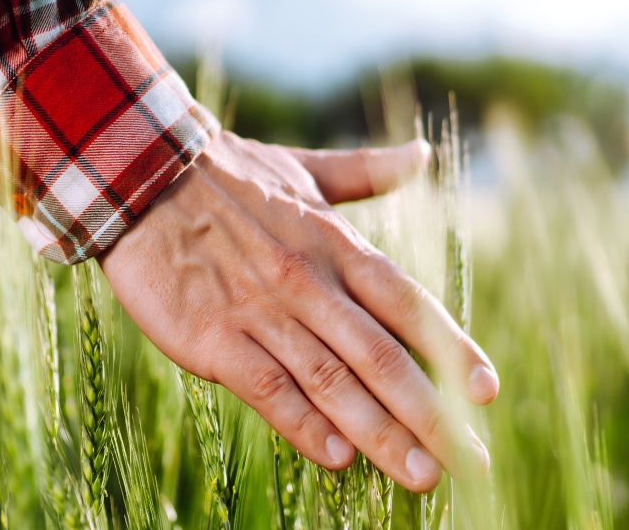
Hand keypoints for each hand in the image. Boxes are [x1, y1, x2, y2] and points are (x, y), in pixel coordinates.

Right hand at [99, 131, 499, 491]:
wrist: (140, 173)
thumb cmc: (228, 175)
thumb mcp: (305, 169)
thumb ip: (368, 172)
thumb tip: (423, 153)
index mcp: (338, 247)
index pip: (410, 306)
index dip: (452, 350)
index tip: (488, 391)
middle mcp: (311, 284)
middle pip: (384, 357)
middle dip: (432, 414)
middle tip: (471, 460)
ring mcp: (263, 315)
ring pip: (335, 382)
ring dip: (382, 434)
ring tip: (422, 475)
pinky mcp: (214, 339)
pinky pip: (269, 389)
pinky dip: (305, 424)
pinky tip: (339, 458)